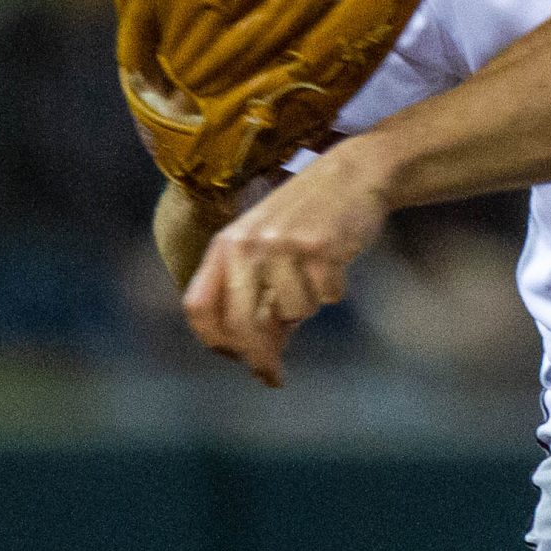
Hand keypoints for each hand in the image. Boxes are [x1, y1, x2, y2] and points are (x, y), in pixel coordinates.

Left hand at [182, 138, 388, 385]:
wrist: (351, 174)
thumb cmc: (306, 220)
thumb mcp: (267, 251)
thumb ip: (258, 299)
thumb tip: (262, 363)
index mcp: (226, 246)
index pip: (199, 306)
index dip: (215, 342)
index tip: (236, 361)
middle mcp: (248, 245)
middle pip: (242, 324)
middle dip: (259, 356)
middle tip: (274, 376)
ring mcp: (284, 246)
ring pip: (294, 312)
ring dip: (309, 306)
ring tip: (316, 273)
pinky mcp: (321, 249)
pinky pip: (327, 297)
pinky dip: (334, 290)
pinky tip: (336, 261)